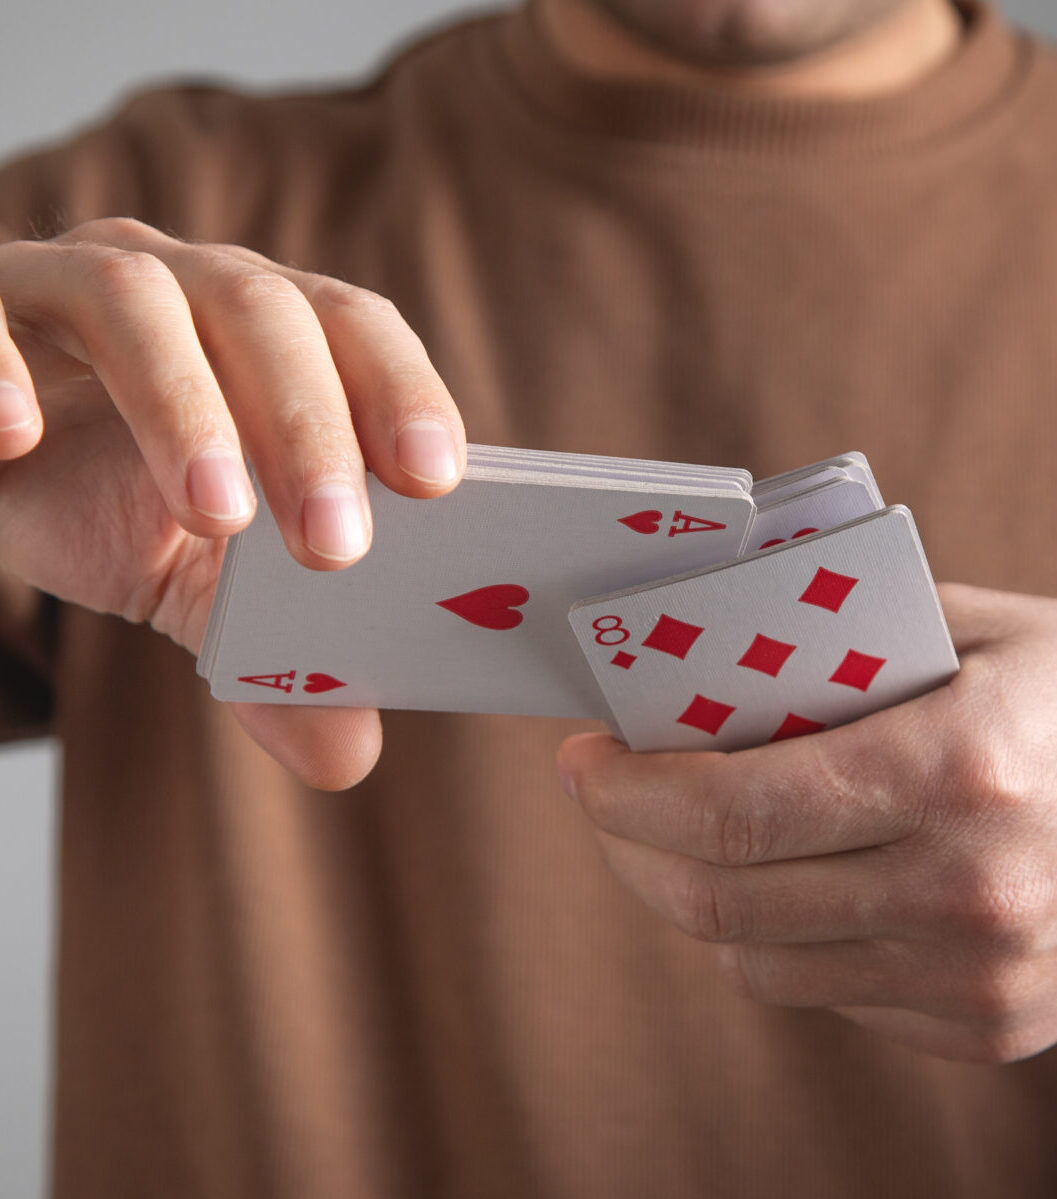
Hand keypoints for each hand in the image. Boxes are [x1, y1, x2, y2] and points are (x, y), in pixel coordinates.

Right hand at [0, 218, 465, 787]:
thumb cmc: (108, 503)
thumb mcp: (203, 587)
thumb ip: (274, 661)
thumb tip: (348, 756)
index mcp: (261, 336)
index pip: (353, 328)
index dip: (402, 391)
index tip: (436, 479)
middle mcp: (176, 287)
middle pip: (262, 311)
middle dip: (308, 427)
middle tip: (335, 543)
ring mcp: (61, 284)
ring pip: (134, 300)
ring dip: (184, 408)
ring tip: (213, 515)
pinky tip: (15, 439)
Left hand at [557, 584, 1056, 1061]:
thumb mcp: (986, 631)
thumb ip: (845, 644)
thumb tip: (713, 664)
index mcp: (959, 769)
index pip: (736, 808)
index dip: (630, 792)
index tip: (583, 761)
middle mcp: (962, 892)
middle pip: (725, 901)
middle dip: (630, 847)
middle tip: (605, 796)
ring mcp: (975, 979)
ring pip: (759, 961)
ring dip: (691, 895)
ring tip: (680, 833)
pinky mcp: (985, 1028)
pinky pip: (827, 992)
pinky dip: (776, 936)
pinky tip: (786, 878)